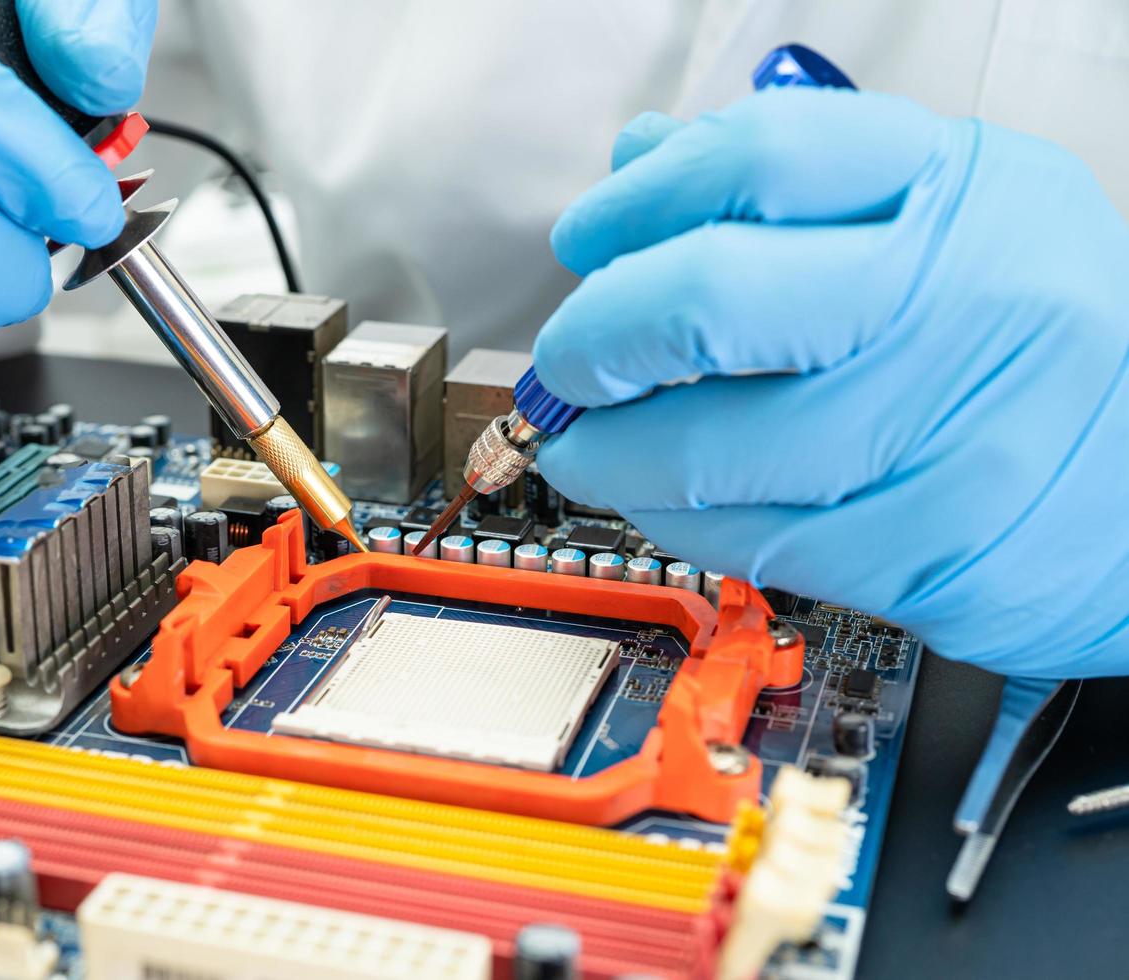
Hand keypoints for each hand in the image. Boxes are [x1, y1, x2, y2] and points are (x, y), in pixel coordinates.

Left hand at [534, 88, 1128, 677]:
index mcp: (960, 190)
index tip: (586, 239)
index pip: (758, 158)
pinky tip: (662, 501)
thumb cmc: (1034, 346)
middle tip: (568, 363)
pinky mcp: (931, 545)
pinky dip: (675, 520)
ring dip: (611, 453)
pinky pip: (753, 536)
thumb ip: (794, 194)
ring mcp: (952, 429)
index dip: (641, 200)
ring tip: (589, 447)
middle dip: (596, 337)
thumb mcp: (946, 225)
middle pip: (707, 297)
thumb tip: (640, 167)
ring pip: (711, 444)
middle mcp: (964, 296)